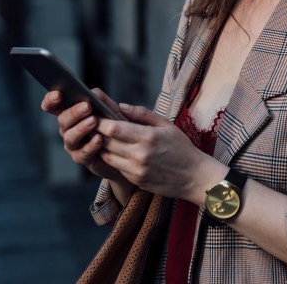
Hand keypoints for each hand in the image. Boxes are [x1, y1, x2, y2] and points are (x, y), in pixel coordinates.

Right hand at [40, 89, 127, 183]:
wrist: (125, 149)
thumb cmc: (116, 126)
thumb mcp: (112, 111)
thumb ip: (103, 101)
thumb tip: (94, 92)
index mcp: (71, 113)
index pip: (53, 106)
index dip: (51, 100)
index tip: (58, 94)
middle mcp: (68, 128)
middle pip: (62, 120)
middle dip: (74, 112)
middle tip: (87, 107)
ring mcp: (74, 144)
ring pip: (69, 137)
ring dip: (81, 128)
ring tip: (94, 121)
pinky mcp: (82, 158)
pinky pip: (83, 153)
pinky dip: (91, 145)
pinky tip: (99, 139)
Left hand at [96, 104, 217, 201]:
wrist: (194, 176)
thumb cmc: (181, 147)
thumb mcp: (166, 125)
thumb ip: (142, 114)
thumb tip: (121, 106)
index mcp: (148, 137)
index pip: (114, 128)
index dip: (101, 122)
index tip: (95, 115)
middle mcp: (140, 154)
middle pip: (106, 142)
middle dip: (97, 133)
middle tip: (92, 124)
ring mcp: (136, 170)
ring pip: (107, 156)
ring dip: (102, 146)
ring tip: (102, 137)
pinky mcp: (135, 180)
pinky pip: (116, 167)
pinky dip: (113, 158)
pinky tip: (116, 151)